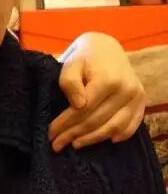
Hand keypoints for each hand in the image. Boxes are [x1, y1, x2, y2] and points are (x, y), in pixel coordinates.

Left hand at [51, 32, 144, 151]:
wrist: (106, 48)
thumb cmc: (84, 57)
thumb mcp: (70, 64)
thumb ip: (70, 83)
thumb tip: (78, 105)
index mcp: (107, 80)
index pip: (83, 110)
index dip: (65, 124)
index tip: (51, 134)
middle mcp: (126, 89)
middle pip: (97, 121)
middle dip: (74, 135)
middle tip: (57, 145)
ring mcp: (136, 96)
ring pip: (114, 127)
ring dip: (93, 140)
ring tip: (75, 144)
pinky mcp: (141, 101)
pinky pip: (132, 125)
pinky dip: (119, 135)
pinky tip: (105, 141)